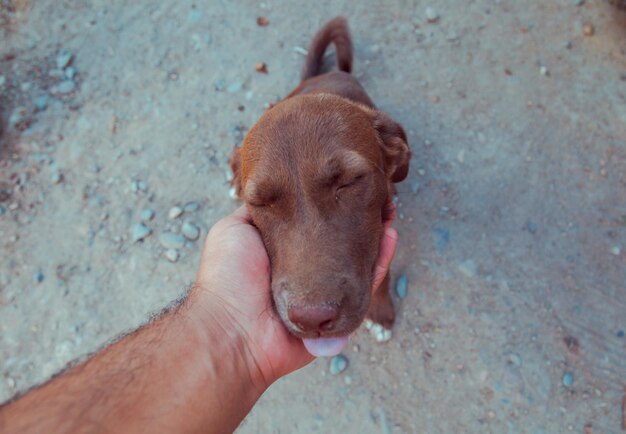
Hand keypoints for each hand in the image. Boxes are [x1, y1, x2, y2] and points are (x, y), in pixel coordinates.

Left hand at [193, 205, 397, 388]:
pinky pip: (365, 288)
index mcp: (283, 254)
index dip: (331, 207)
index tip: (345, 187)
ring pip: (356, 263)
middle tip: (374, 198)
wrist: (232, 327)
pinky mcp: (338, 315)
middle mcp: (305, 275)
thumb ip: (255, 212)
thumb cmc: (228, 277)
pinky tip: (389, 236)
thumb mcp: (233, 230)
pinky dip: (379, 262)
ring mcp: (322, 296)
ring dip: (374, 237)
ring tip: (387, 211)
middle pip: (339, 244)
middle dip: (357, 221)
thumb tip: (271, 195)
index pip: (314, 226)